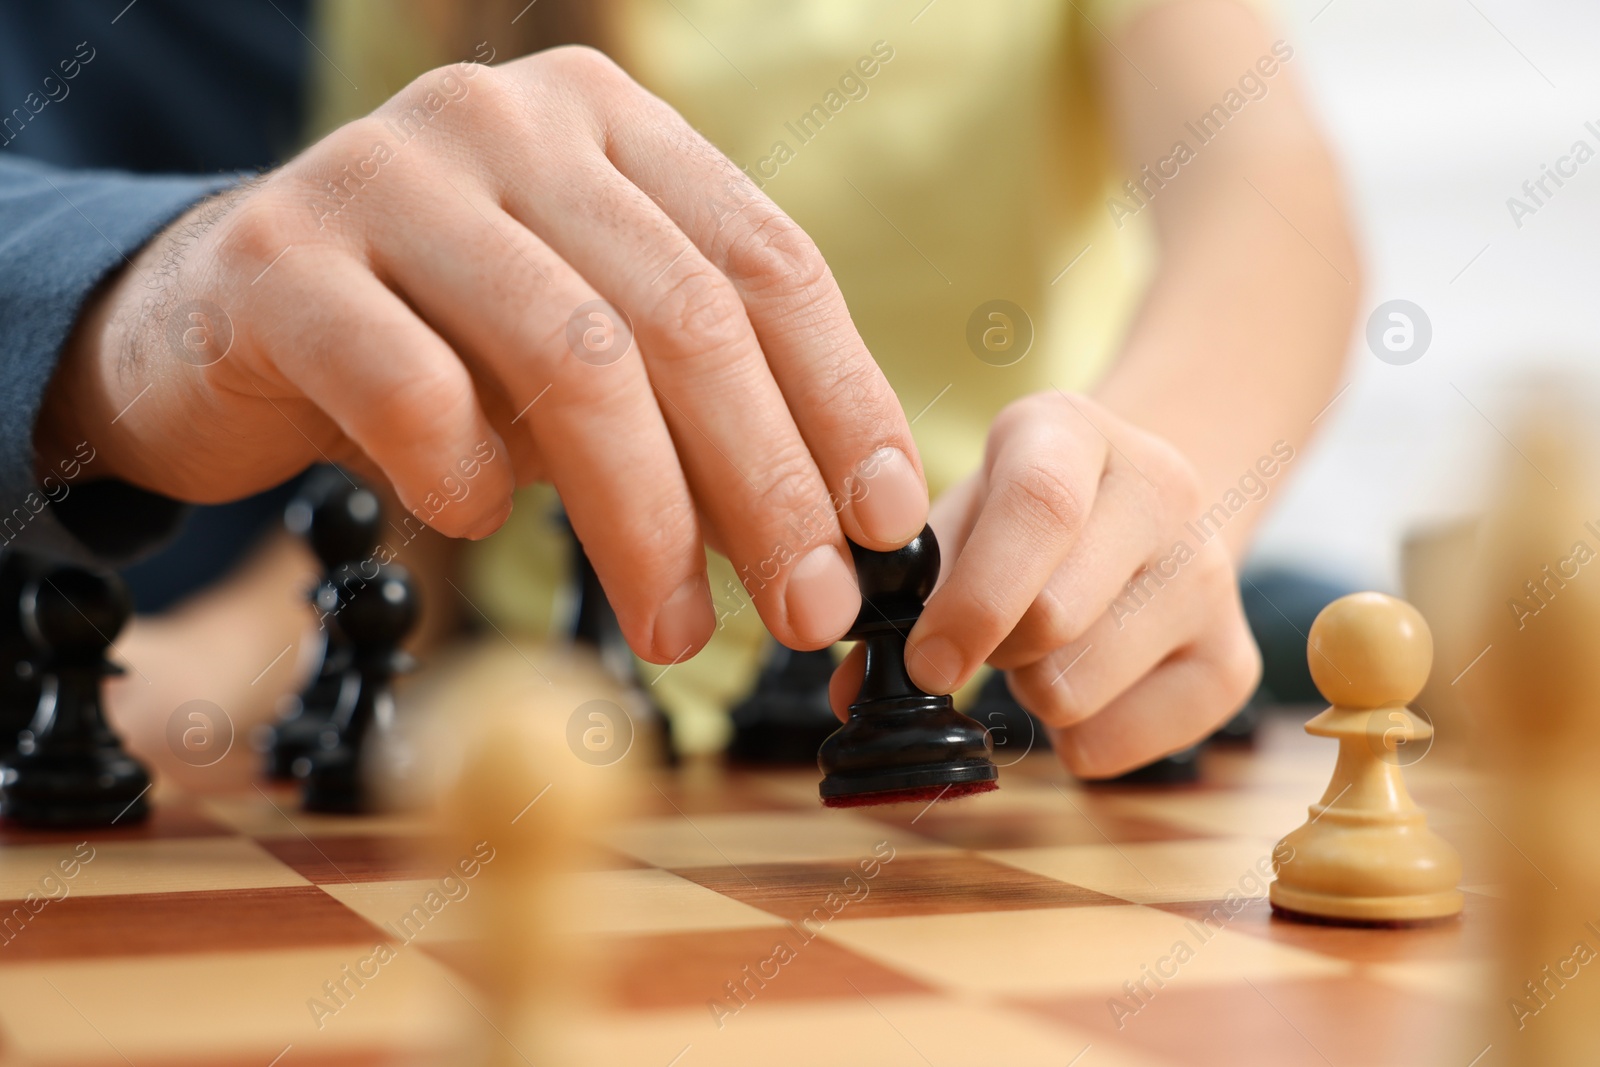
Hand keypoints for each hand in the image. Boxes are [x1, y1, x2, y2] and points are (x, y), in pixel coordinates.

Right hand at [40, 47, 929, 662]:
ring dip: (644, 518)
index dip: (843, 402)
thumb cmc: (437, 345)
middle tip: (805, 611)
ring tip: (674, 633)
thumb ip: (694, 406)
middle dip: (765, 485)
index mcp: (610, 123)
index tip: (888, 527)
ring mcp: (389, 174)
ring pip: (570, 358)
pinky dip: (468, 477)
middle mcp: (509, 121)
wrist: (219, 318)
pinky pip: (413, 389)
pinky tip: (482, 520)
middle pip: (685, 318)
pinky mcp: (277, 257)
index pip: (768, 263)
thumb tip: (833, 537)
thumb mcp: (584, 354)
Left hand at [829, 392, 1259, 776]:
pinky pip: (1117, 746)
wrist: (1142, 507)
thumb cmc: (1021, 515)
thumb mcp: (960, 512)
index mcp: (1073, 431)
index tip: (926, 661)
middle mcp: (1163, 490)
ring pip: (1078, 690)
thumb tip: (854, 693)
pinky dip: (1073, 740)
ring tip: (1039, 650)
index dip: (974, 598)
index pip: (1040, 509)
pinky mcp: (1233, 661)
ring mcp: (1213, 576)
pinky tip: (1083, 685)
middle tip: (983, 640)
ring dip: (1028, 694)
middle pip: (1057, 618)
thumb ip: (903, 587)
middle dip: (991, 651)